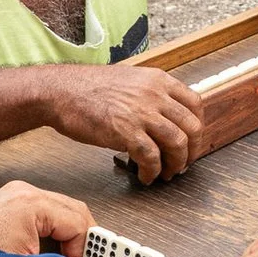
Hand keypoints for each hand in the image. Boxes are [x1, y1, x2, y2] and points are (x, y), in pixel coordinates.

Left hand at [0, 180, 93, 256]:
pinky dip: (53, 235)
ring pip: (61, 212)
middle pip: (74, 212)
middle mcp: (23, 193)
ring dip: (70, 237)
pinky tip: (51, 256)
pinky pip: (43, 216)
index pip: (78, 222)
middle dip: (84, 241)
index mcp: (29, 203)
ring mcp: (13, 197)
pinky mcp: (6, 207)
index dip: (85, 251)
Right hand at [49, 65, 204, 182]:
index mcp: (158, 80)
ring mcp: (142, 113)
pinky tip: (146, 176)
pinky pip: (151, 157)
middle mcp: (155, 94)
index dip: (197, 127)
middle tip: (183, 163)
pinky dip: (152, 171)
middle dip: (192, 150)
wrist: (60, 91)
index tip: (192, 140)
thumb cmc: (88, 88)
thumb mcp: (130, 80)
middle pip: (192, 126)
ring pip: (177, 143)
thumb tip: (166, 116)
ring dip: (175, 164)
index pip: (195, 103)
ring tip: (166, 173)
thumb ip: (151, 94)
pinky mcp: (125, 132)